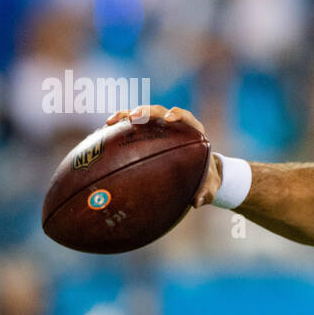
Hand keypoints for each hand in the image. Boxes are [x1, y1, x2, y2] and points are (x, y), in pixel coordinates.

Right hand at [106, 105, 221, 207]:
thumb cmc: (206, 179)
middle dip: (146, 112)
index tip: (169, 118)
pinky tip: (103, 133)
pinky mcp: (146, 134)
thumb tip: (197, 202)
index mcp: (193, 132)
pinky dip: (119, 128)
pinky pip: (131, 127)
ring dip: (126, 116)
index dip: (178, 115)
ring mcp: (159, 128)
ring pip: (142, 116)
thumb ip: (206, 192)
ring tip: (112, 122)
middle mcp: (175, 126)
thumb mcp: (210, 187)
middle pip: (159, 112)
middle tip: (134, 117)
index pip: (186, 117)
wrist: (200, 175)